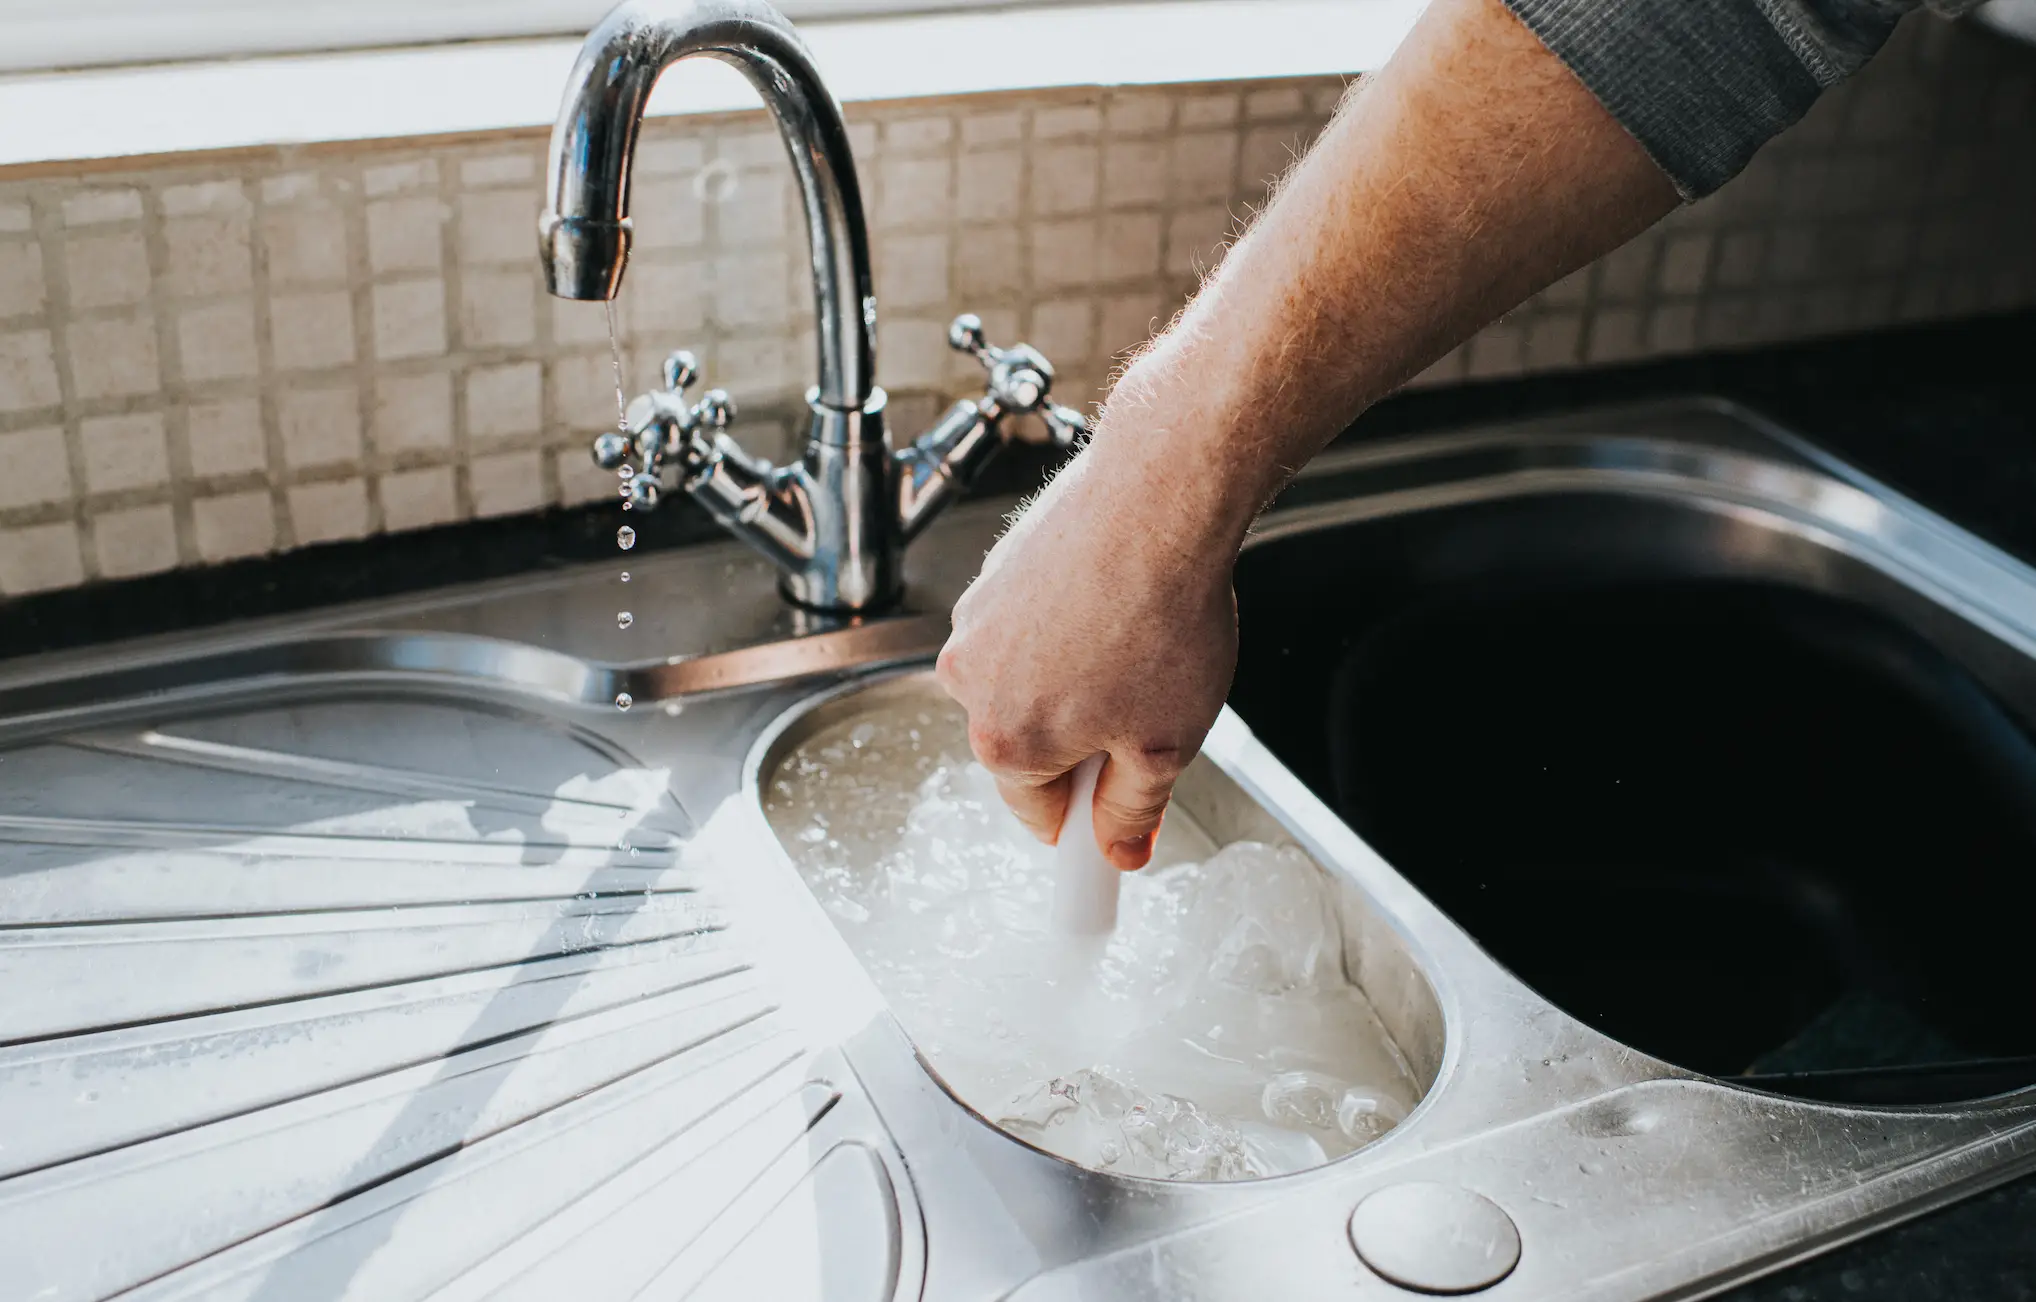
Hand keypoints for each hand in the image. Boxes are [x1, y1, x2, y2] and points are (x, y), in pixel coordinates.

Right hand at [935, 429, 1240, 870]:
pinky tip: (1118, 603)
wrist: (1160, 495)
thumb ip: (1133, 810)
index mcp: (1004, 741)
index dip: (1086, 817)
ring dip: (1075, 679)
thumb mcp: (1166, 744)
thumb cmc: (1162, 612)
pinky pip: (1029, 626)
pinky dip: (1068, 625)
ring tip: (1137, 643)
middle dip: (1082, 740)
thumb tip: (1119, 846)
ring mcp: (977, 620)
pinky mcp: (994, 572)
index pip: (1038, 815)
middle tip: (1147, 710)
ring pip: (1027, 682)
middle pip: (1026, 746)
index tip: (1108, 820)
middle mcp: (970, 681)